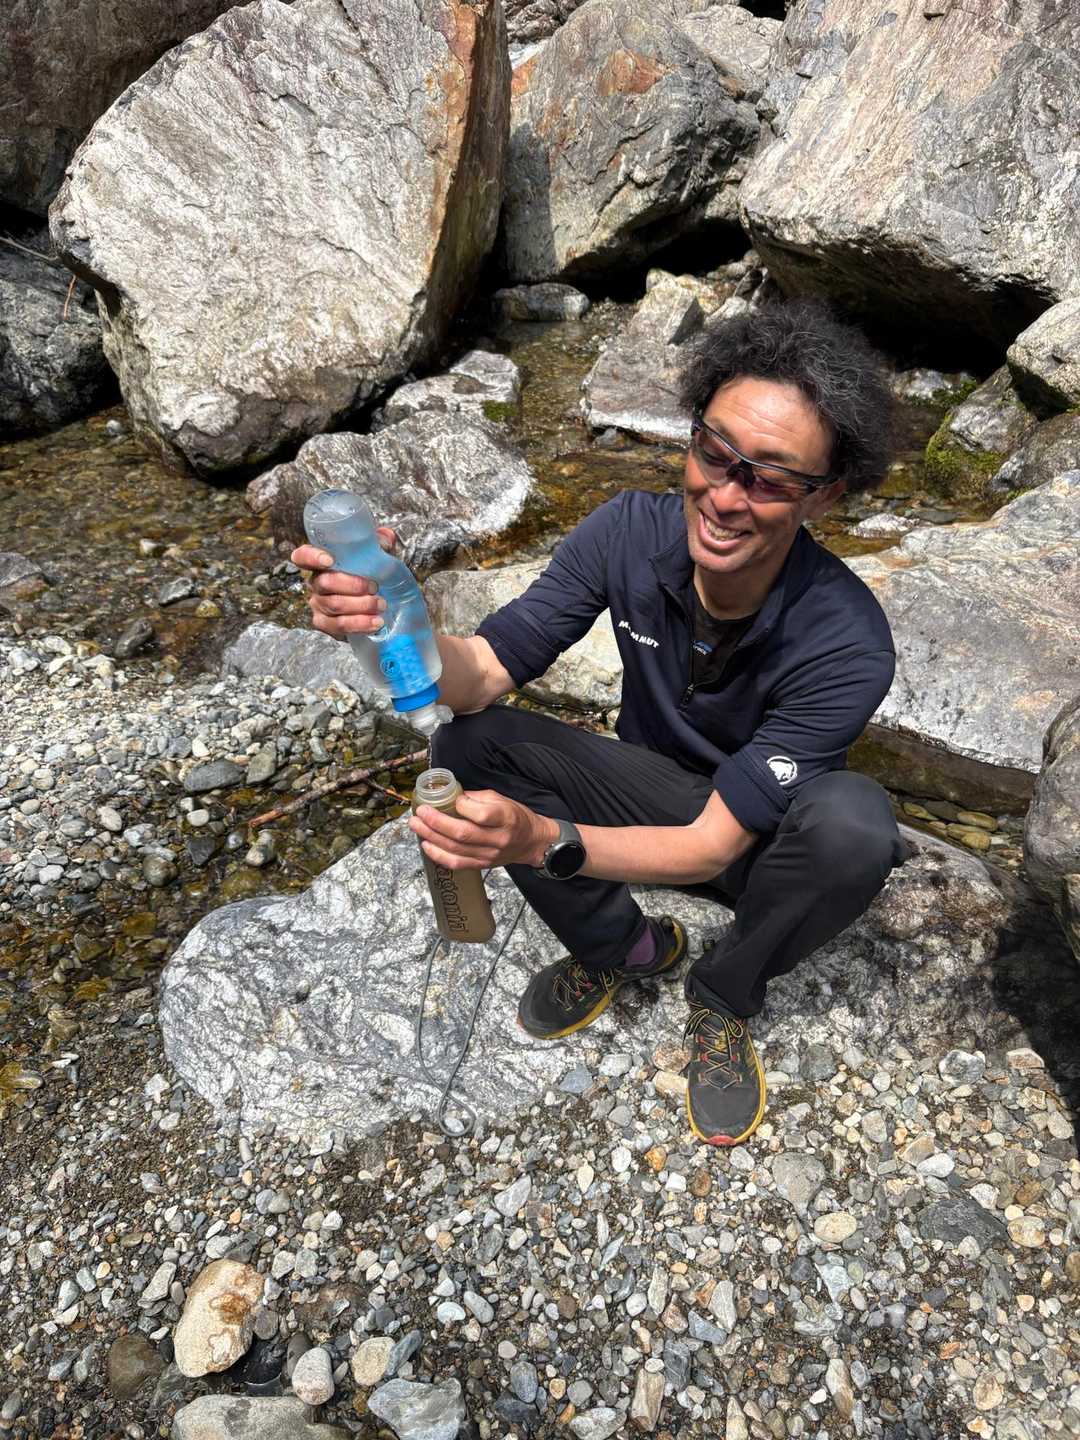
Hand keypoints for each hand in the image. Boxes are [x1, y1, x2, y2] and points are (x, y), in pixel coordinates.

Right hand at [290, 528, 397, 641]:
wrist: (377, 601)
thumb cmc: (371, 574)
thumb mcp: (376, 555)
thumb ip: (379, 543)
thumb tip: (385, 537)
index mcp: (322, 562)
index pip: (302, 556)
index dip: (311, 557)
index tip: (329, 560)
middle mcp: (316, 582)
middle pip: (324, 583)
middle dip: (352, 585)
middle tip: (374, 587)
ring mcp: (318, 604)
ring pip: (334, 605)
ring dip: (360, 605)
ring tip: (381, 604)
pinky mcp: (325, 624)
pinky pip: (338, 625)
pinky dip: (360, 624)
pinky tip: (375, 622)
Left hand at [409, 789, 558, 870]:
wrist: (532, 842)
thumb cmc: (516, 817)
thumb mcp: (502, 799)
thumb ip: (476, 798)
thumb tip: (451, 797)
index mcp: (505, 817)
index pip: (481, 814)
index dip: (461, 806)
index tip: (450, 798)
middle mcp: (497, 838)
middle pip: (462, 833)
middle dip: (436, 822)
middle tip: (420, 812)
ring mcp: (489, 855)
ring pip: (455, 849)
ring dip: (431, 837)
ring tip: (416, 825)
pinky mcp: (482, 865)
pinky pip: (456, 863)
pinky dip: (438, 855)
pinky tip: (426, 844)